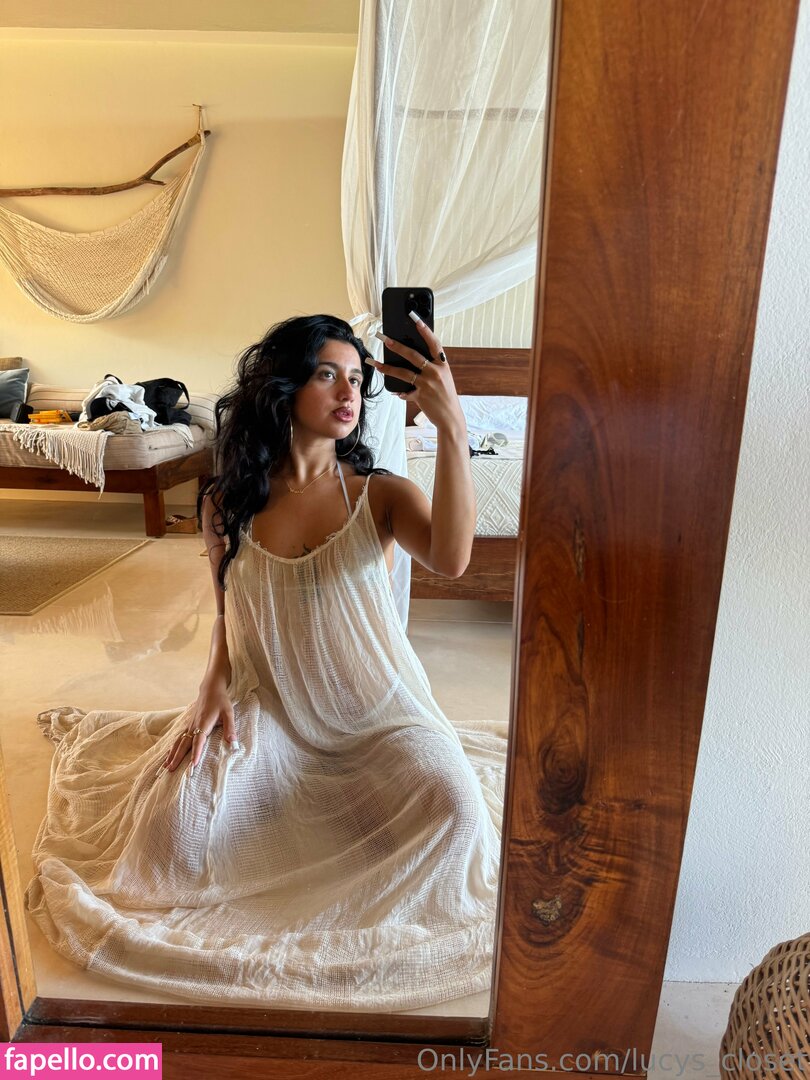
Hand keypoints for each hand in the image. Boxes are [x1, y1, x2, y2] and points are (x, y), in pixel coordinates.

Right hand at [161, 682, 236, 775]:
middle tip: (171, 770)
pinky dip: (172, 748)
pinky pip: (179, 738)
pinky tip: (168, 755)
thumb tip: (233, 742)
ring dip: (172, 754)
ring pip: (179, 742)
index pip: (199, 741)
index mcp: (204, 723)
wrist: (210, 689)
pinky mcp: (189, 725)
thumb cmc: (221, 701)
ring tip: (166, 766)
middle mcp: (194, 726)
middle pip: (184, 744)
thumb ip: (230, 728)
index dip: (196, 753)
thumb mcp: (229, 713)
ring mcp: (190, 725)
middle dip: (178, 757)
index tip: (193, 765)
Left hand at [373, 316, 464, 431]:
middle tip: (384, 339)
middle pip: (413, 355)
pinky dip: (399, 392)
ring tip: (375, 363)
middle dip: (397, 346)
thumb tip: (411, 358)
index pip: (434, 343)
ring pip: (403, 373)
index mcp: (442, 365)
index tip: (415, 319)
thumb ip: (431, 367)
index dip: (425, 330)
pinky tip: (394, 391)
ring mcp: (428, 384)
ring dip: (387, 367)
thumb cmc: (445, 396)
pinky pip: (404, 391)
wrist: (451, 418)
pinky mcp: (421, 396)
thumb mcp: (443, 378)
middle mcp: (435, 372)